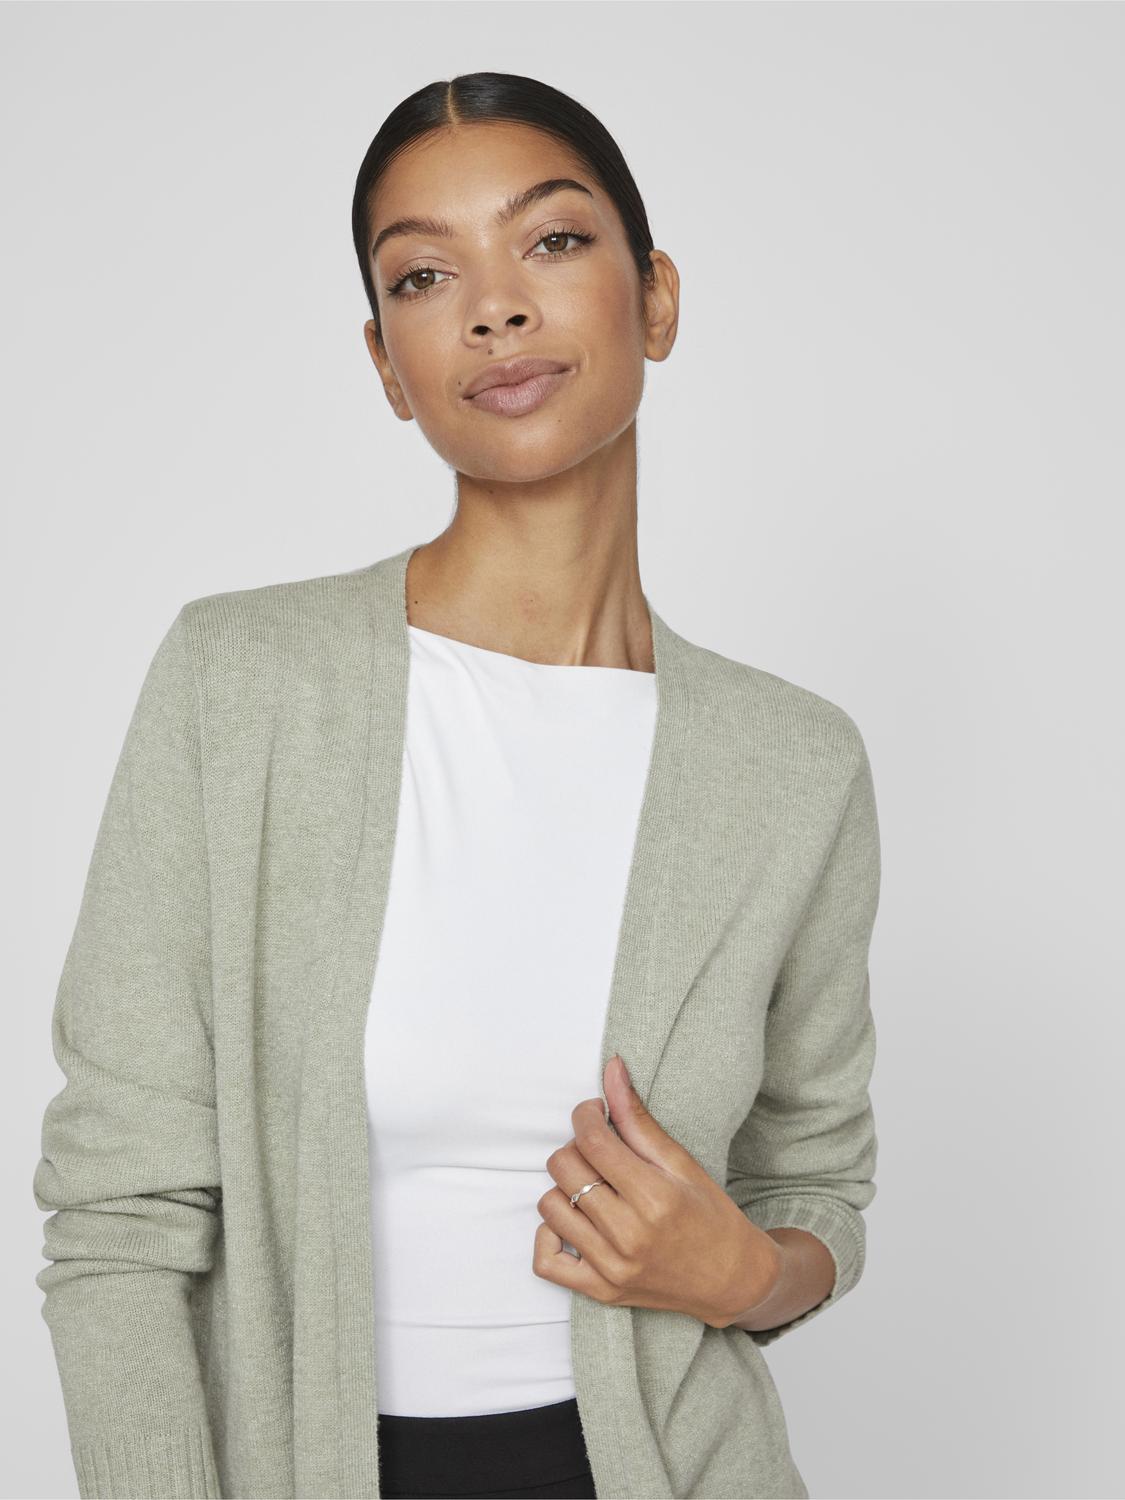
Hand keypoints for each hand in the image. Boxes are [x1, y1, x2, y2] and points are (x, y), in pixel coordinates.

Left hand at [532, 1054, 783, 1328]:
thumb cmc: (710, 1215)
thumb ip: (637, 1118)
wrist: (732, 1279)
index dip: (585, 1115)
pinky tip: (573, 1221)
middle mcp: (629, 1234)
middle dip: (576, 1147)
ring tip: (592, 1185)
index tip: (595, 1111)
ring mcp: (611, 1267)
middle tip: (599, 1150)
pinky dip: (548, 1236)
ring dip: (565, 1187)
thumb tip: (611, 1069)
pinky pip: (546, 1262)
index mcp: (654, 1197)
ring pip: (550, 1206)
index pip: (592, 1141)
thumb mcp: (681, 1162)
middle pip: (565, 1169)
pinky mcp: (601, 1291)